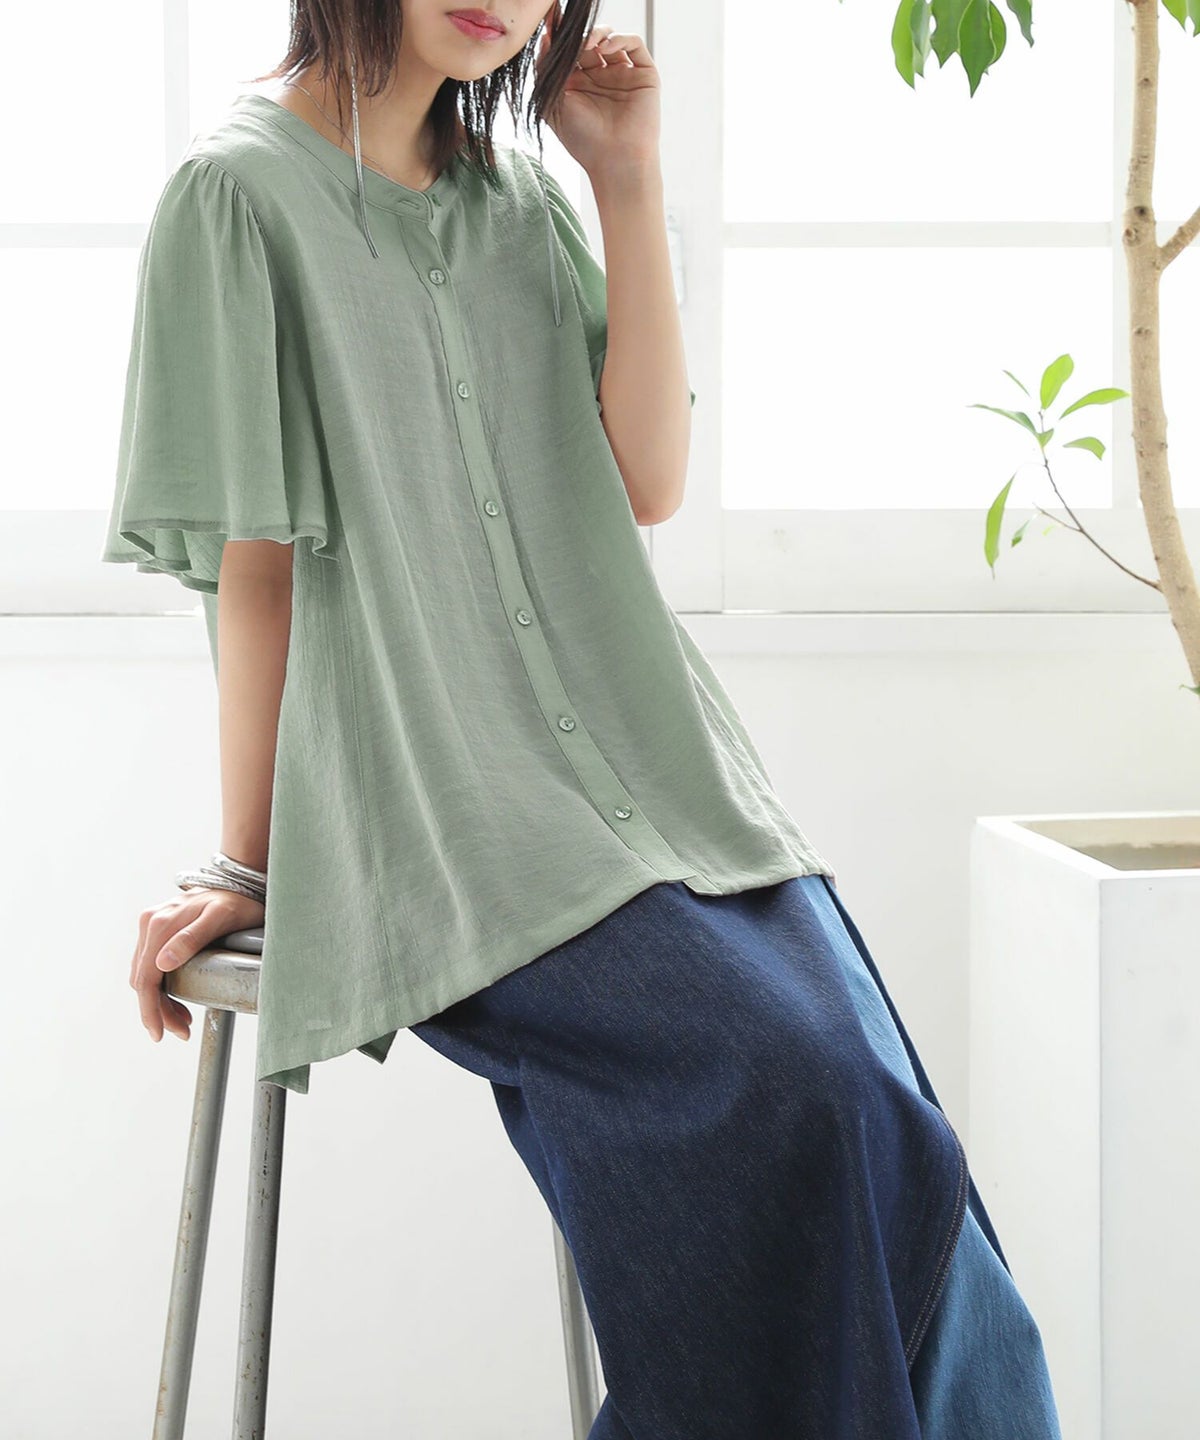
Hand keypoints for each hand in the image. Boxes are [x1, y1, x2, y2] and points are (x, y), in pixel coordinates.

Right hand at [129, 887, 264, 1043]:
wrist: (239, 882)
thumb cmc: (236, 902)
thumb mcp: (220, 918)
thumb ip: (192, 938)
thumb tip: (162, 963)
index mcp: (160, 924)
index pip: (146, 978)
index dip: (151, 1009)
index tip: (160, 1033)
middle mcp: (150, 924)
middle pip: (143, 980)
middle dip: (158, 1011)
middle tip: (181, 1032)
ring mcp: (152, 926)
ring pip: (145, 975)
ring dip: (160, 1002)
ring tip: (182, 1021)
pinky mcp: (158, 930)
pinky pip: (151, 966)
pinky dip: (161, 988)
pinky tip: (177, 1001)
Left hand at [538, 21, 661, 177]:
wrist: (615, 161)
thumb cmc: (583, 140)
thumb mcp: (552, 104)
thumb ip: (546, 71)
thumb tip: (544, 37)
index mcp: (579, 84)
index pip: (570, 51)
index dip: (562, 37)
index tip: (551, 23)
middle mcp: (601, 77)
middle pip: (589, 40)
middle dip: (579, 35)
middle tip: (571, 38)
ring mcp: (623, 74)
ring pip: (611, 38)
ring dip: (598, 33)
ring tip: (588, 44)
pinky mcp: (643, 75)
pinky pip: (634, 44)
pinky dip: (620, 38)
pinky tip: (606, 47)